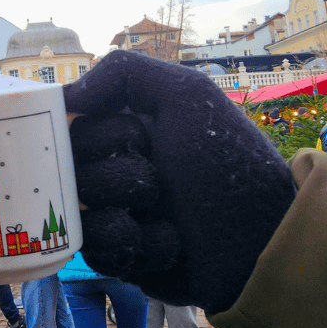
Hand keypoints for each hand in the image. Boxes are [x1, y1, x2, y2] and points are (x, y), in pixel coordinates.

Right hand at [63, 51, 294, 313]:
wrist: (260, 238)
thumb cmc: (227, 162)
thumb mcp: (186, 94)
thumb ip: (123, 72)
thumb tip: (65, 97)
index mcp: (125, 126)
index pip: (70, 126)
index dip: (96, 135)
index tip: (134, 140)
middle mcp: (115, 165)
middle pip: (68, 170)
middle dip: (117, 175)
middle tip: (158, 178)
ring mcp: (115, 212)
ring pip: (77, 211)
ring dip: (127, 209)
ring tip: (167, 212)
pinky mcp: (122, 255)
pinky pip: (99, 249)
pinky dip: (140, 245)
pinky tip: (171, 242)